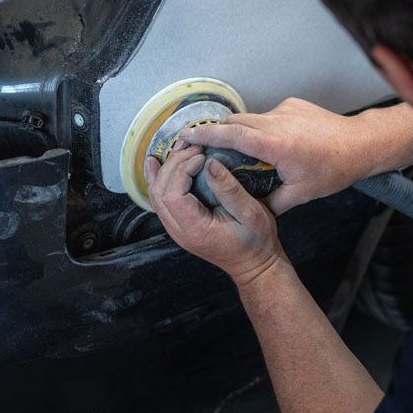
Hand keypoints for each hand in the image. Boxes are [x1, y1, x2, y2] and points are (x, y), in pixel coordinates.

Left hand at [145, 145, 283, 286]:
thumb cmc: (256, 241)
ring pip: (156, 195)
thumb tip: (210, 164)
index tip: (202, 156)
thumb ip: (229, 189)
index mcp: (196, 229)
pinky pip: (161, 200)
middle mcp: (179, 231)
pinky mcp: (179, 224)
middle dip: (173, 164)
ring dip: (164, 169)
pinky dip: (158, 179)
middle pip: (160, 192)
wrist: (254, 265)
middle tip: (194, 148)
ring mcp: (176, 230)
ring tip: (179, 148)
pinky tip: (156, 164)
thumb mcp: (251, 213)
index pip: (173, 195)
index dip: (182, 169)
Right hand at [180, 98, 370, 214]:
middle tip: (203, 146)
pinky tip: (275, 144)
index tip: (186, 136)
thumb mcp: (300, 194)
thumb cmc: (333, 169)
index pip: (231, 134)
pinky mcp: (293, 104)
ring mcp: (285, 109)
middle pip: (235, 122)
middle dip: (218, 133)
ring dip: (243, 132)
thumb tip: (251, 211)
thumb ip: (271, 203)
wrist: (361, 144)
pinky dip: (264, 128)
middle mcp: (277, 121)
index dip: (205, 135)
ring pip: (251, 118)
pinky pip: (269, 115)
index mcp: (275, 144)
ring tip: (242, 152)